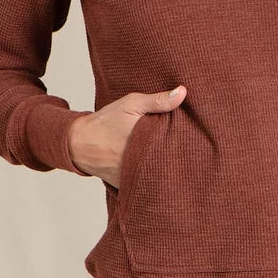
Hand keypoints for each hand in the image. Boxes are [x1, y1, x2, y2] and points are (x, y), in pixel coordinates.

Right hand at [67, 85, 186, 185]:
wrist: (79, 143)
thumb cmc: (107, 122)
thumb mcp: (131, 104)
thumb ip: (157, 100)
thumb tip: (183, 92)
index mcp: (147, 143)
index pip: (178, 147)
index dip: (190, 143)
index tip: (198, 138)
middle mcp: (142, 164)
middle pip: (172, 163)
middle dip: (182, 157)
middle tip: (195, 151)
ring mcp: (134, 177)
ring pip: (160, 175)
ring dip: (169, 168)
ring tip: (184, 162)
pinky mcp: (128, 185)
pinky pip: (147, 182)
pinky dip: (155, 176)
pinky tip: (164, 169)